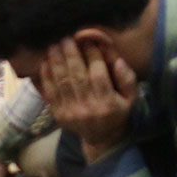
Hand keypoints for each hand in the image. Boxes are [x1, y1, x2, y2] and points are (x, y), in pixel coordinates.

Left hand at [38, 38, 137, 163]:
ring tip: (54, 45)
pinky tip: (45, 62)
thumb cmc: (118, 112)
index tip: (88, 39)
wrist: (102, 138)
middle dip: (71, 54)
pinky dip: (46, 76)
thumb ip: (127, 78)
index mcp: (108, 103)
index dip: (92, 54)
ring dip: (56, 62)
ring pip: (62, 82)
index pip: (98, 74)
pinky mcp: (59, 114)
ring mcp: (71, 112)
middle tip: (67, 38)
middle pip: (77, 76)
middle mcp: (88, 108)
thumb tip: (117, 60)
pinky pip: (50, 92)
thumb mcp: (131, 97)